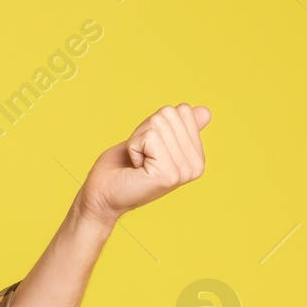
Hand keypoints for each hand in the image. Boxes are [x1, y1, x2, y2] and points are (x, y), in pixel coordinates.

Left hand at [81, 103, 210, 223]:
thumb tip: (205, 111)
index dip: (155, 123)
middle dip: (145, 130)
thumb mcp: (153, 141)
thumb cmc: (122, 168)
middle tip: (140, 156)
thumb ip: (179, 128)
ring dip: (137, 140)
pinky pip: (149, 137)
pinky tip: (135, 167)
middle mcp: (196, 166)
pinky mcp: (168, 173)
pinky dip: (133, 147)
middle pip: (170, 114)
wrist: (101, 195)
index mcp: (197, 157)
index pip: (183, 111)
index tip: (148, 148)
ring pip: (158, 123)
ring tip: (138, 163)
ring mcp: (184, 171)